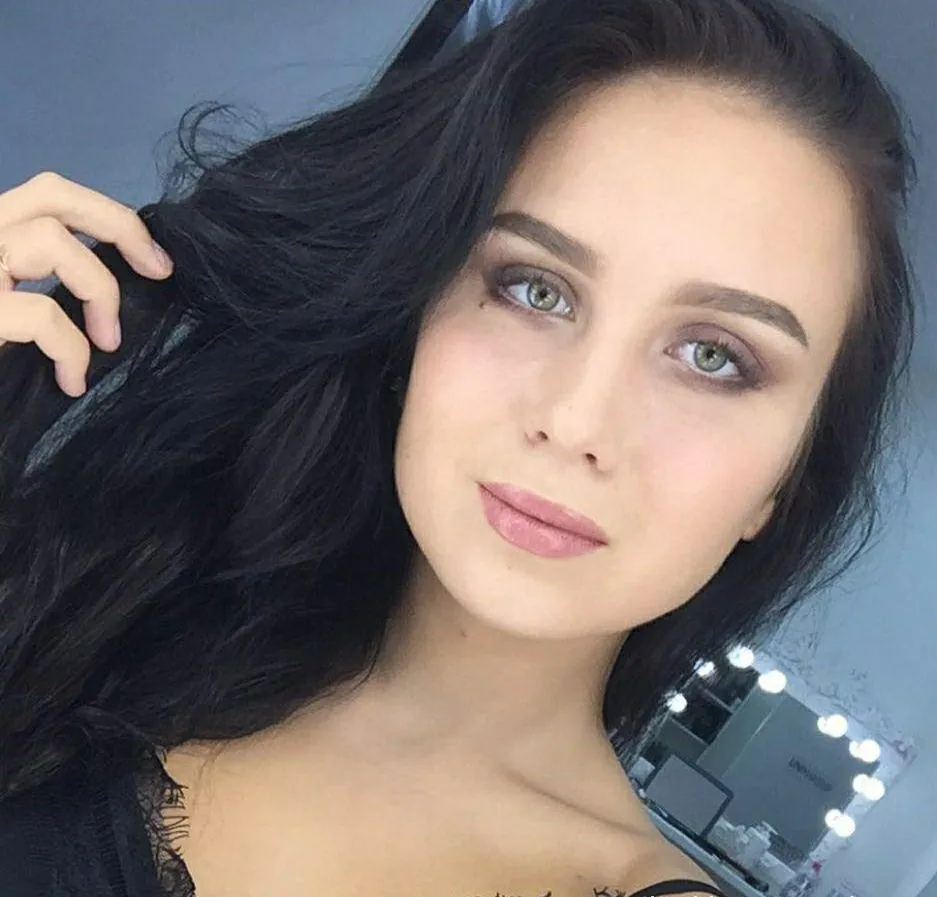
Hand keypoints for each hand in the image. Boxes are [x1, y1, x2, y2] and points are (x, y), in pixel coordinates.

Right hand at [0, 171, 173, 396]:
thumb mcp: (9, 310)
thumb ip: (38, 284)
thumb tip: (109, 295)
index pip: (47, 194)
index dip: (106, 215)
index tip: (150, 256)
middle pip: (52, 193)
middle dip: (119, 226)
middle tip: (158, 270)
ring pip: (50, 239)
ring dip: (99, 290)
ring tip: (107, 341)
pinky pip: (40, 313)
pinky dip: (71, 347)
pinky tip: (72, 379)